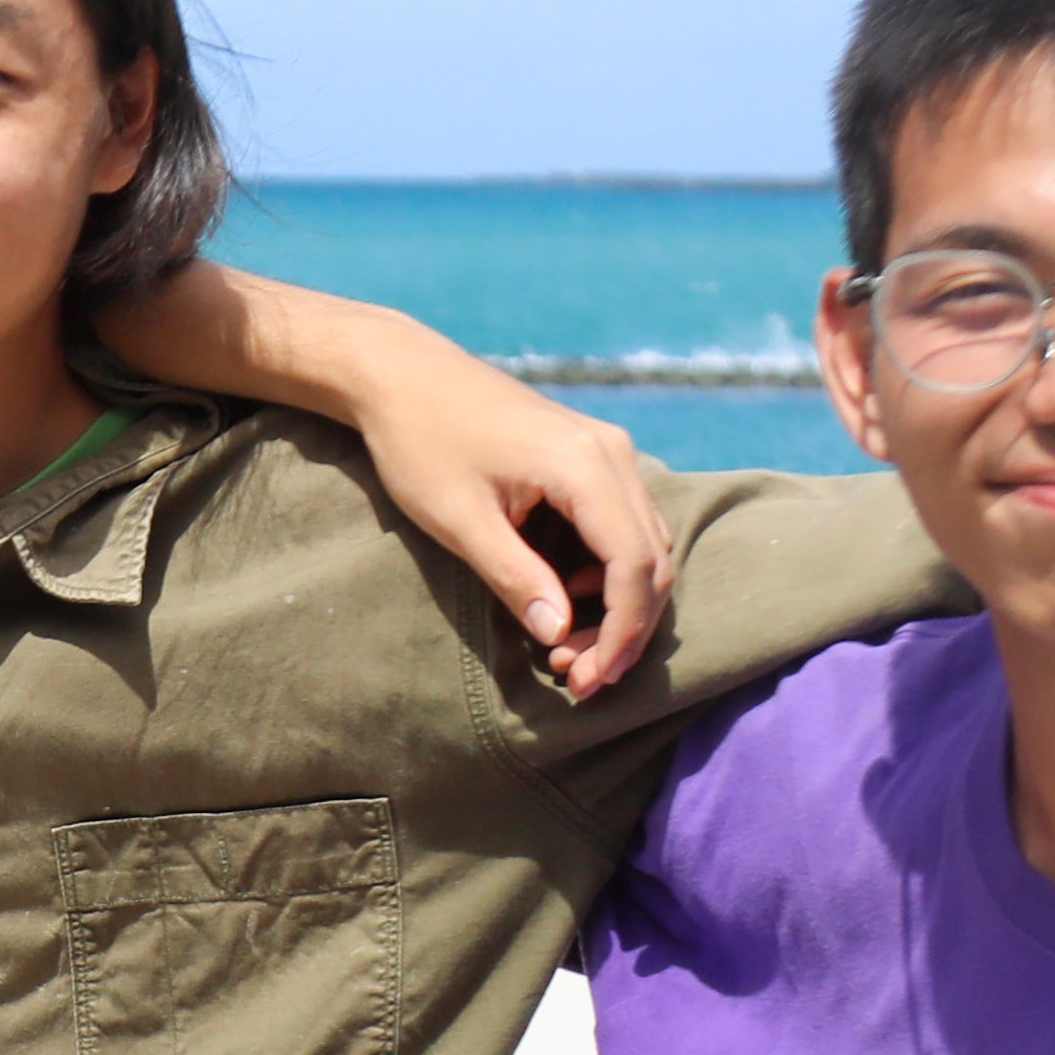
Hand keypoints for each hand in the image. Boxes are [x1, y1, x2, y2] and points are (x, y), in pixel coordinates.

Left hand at [350, 350, 671, 701]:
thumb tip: (558, 634)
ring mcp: (606, 448)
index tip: (589, 681)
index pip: (635, 566)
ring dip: (618, 603)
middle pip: (653, 559)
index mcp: (586, 465)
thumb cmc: (420, 441)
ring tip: (565, 646)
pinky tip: (566, 595)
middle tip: (577, 678)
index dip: (621, 634)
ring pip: (645, 543)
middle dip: (623, 628)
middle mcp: (612, 452)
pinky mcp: (592, 452)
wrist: (401, 374)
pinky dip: (608, 570)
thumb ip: (515, 578)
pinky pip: (624, 522)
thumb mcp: (459, 521)